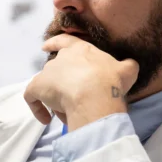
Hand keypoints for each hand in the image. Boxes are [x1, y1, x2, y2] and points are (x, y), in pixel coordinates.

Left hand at [24, 35, 138, 131]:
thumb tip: (129, 66)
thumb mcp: (127, 70)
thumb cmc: (111, 80)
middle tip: (74, 99)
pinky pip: (32, 98)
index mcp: (80, 49)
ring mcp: (47, 72)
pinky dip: (37, 108)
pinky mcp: (37, 87)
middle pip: (57, 70)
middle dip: (63, 85)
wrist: (94, 93)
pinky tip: (46, 120)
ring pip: (48, 86)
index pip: (64, 41)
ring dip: (56, 99)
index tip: (45, 46)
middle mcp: (61, 58)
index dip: (54, 43)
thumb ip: (126, 66)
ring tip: (68, 113)